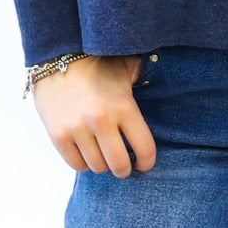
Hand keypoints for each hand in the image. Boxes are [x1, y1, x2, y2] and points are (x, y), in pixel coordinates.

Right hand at [30, 53, 156, 174]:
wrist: (57, 58)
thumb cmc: (97, 66)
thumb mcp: (126, 70)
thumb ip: (145, 82)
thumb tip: (170, 85)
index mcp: (123, 106)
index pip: (144, 148)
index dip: (147, 162)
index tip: (143, 164)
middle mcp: (101, 120)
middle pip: (119, 164)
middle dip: (124, 169)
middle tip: (123, 166)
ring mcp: (77, 129)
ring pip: (97, 166)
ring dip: (102, 164)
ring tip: (103, 155)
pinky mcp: (58, 135)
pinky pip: (75, 164)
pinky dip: (83, 162)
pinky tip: (86, 152)